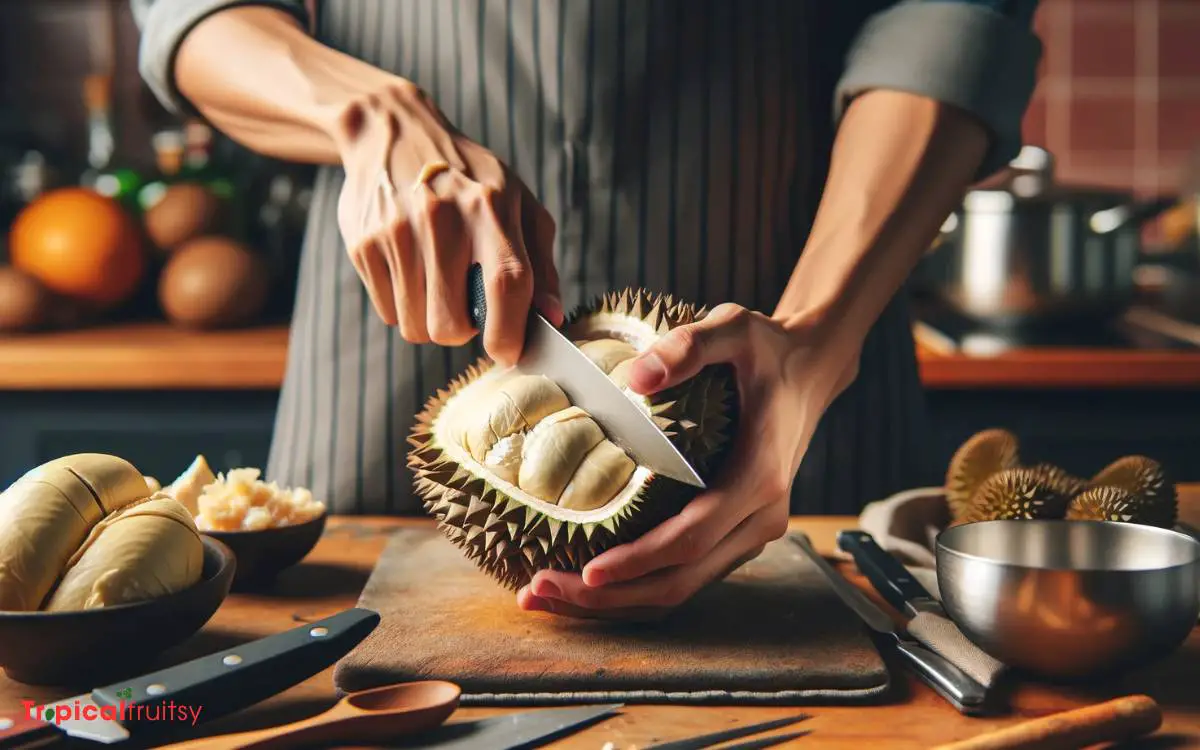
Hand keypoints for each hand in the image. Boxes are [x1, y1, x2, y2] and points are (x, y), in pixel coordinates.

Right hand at [331, 80, 561, 365]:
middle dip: (463, 331)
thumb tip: (550, 318)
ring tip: (437, 280)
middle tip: (466, 303)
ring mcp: (396, 232)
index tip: (509, 352)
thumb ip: (540, 264)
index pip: (506, 283)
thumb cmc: (470, 179)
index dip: (508, 331)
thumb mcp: (518, 204)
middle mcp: (442, 218)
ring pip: (416, 327)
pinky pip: (389, 313)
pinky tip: (410, 269)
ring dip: (430, 319)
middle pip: (451, 324)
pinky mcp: (363, 245)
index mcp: (490, 206)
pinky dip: (403, 304)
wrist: (393, 133)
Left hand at [515, 303, 859, 619]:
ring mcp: (750, 532)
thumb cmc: (767, 351)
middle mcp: (760, 517)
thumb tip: (636, 378)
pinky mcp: (735, 535)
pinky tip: (586, 583)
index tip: (587, 572)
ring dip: (617, 601)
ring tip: (549, 594)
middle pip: (680, 580)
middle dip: (610, 596)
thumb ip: (688, 346)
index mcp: (758, 476)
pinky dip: (635, 587)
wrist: (809, 371)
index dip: (639, 561)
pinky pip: (685, 576)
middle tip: (540, 591)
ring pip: (681, 588)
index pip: (691, 538)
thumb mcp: (733, 329)